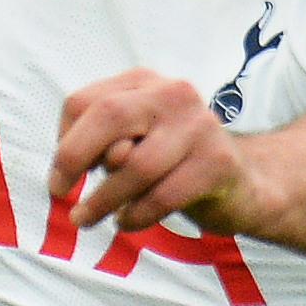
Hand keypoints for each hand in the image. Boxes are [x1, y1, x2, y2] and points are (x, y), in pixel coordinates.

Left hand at [57, 67, 256, 238]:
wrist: (245, 184)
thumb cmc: (174, 165)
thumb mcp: (134, 144)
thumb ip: (103, 144)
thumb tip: (74, 164)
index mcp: (144, 82)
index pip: (84, 102)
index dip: (63, 141)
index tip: (60, 177)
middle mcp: (172, 93)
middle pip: (108, 116)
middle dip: (74, 158)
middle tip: (59, 195)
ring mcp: (199, 125)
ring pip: (134, 163)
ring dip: (102, 199)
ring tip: (88, 219)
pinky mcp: (217, 162)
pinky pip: (161, 195)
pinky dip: (135, 215)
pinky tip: (127, 222)